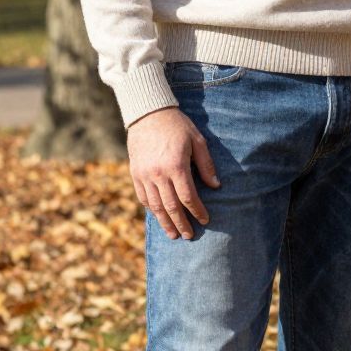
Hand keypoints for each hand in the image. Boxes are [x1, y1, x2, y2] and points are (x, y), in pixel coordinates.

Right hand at [127, 106, 218, 239]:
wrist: (148, 113)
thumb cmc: (177, 126)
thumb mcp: (197, 140)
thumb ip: (206, 165)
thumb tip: (216, 186)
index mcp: (176, 166)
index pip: (188, 197)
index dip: (197, 211)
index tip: (205, 220)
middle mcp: (158, 174)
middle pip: (171, 206)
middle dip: (181, 223)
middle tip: (189, 236)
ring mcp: (144, 175)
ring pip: (155, 206)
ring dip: (165, 222)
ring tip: (173, 235)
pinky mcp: (135, 173)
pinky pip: (143, 197)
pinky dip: (151, 209)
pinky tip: (159, 217)